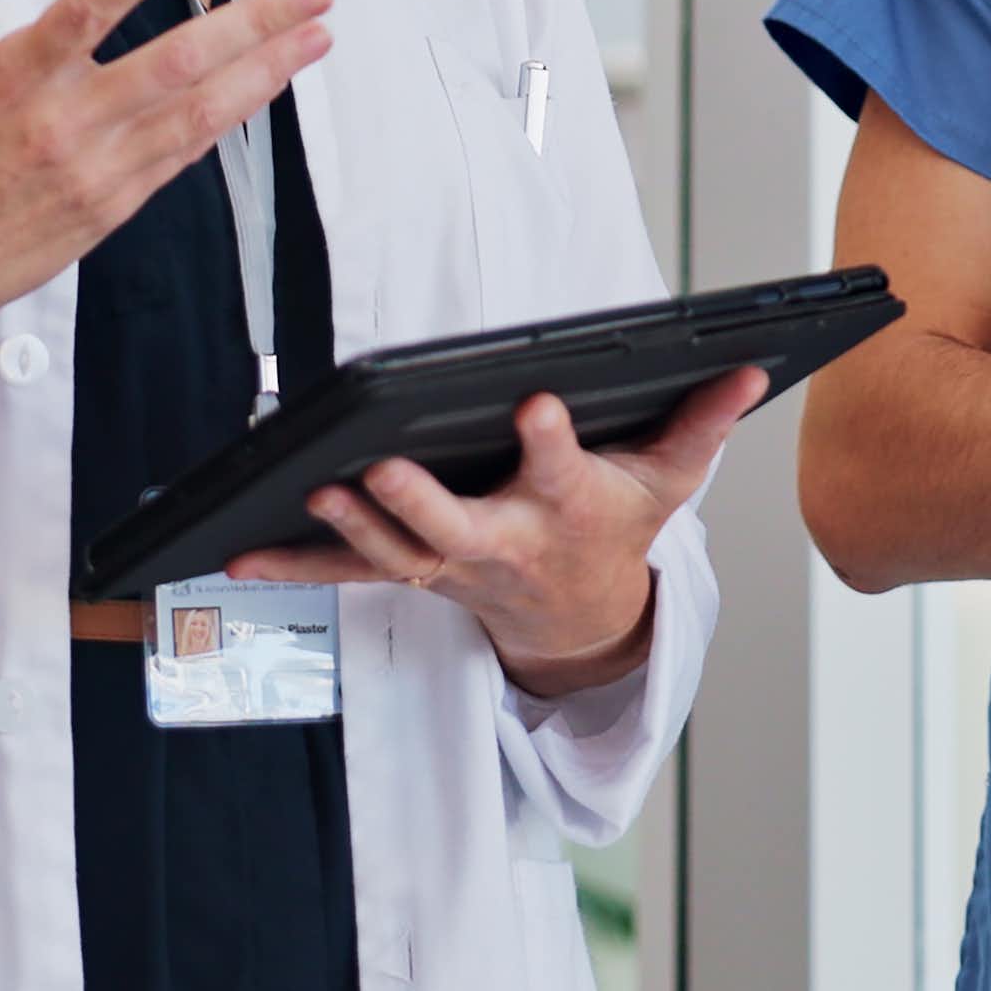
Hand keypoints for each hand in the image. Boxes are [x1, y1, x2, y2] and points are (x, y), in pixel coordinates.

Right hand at [0, 0, 334, 356]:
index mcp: (10, 80)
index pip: (78, 17)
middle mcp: (64, 122)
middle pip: (173, 62)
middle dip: (252, 23)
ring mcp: (98, 167)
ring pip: (198, 110)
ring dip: (266, 70)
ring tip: (319, 32)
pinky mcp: (118, 201)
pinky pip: (188, 150)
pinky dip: (233, 113)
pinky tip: (272, 82)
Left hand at [229, 366, 768, 695]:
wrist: (580, 623)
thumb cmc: (618, 532)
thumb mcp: (671, 481)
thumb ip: (703, 421)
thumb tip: (749, 367)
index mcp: (568, 510)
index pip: (562, 470)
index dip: (550, 442)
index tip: (535, 404)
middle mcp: (504, 543)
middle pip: (457, 526)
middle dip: (419, 500)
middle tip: (382, 469)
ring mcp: (451, 566)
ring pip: (397, 551)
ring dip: (354, 527)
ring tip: (318, 492)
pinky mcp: (413, 575)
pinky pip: (349, 575)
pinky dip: (296, 568)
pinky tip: (242, 555)